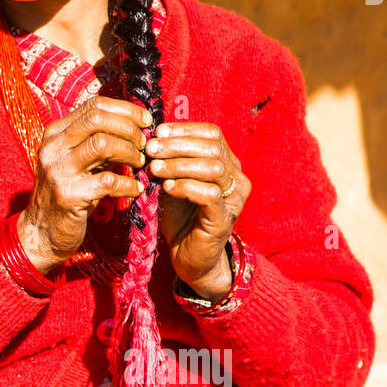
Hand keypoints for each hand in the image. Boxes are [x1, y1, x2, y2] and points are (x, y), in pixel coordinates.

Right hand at [17, 96, 151, 272]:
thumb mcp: (78, 161)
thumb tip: (135, 126)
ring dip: (129, 152)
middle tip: (144, 143)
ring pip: (102, 143)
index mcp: (55, 133)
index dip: (125, 110)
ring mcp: (58, 170)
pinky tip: (135, 189)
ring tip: (139, 163)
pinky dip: (128, 184)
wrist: (42, 231)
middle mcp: (53, 147)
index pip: (93, 105)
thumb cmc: (68, 193)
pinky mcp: (68, 195)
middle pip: (97, 118)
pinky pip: (108, 181)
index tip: (145, 120)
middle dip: (129, 128)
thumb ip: (98, 142)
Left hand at [144, 121, 250, 301]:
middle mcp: (237, 178)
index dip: (184, 129)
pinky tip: (166, 188)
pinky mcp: (224, 218)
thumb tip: (150, 138)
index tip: (158, 132)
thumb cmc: (180, 216)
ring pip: (213, 168)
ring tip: (155, 169)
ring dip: (179, 164)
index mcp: (227, 163)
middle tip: (151, 149)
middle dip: (178, 145)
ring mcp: (233, 199)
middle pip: (213, 147)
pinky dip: (185, 186)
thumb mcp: (172, 180)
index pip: (213, 133)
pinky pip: (210, 194)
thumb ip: (168, 160)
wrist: (189, 256)